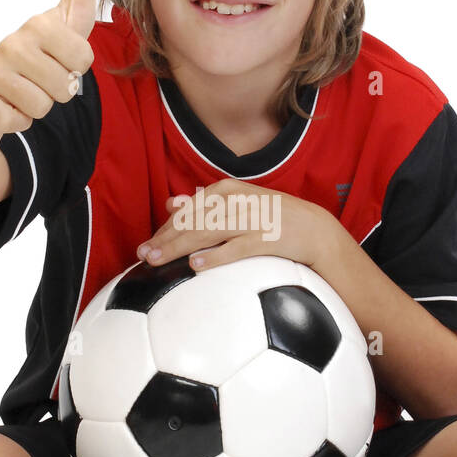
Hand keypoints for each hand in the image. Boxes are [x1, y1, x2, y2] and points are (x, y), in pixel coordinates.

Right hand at [0, 0, 106, 134]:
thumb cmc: (42, 49)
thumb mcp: (69, 16)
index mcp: (38, 24)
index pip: (83, 60)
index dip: (77, 65)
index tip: (62, 53)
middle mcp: (10, 43)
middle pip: (65, 88)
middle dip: (60, 89)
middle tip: (43, 75)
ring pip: (43, 107)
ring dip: (40, 106)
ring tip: (26, 89)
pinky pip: (19, 123)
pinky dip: (19, 121)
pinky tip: (9, 104)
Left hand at [135, 178, 341, 272]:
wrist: (314, 230)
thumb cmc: (271, 219)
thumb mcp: (237, 204)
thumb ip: (204, 204)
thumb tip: (170, 203)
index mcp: (226, 190)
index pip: (187, 211)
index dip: (164, 229)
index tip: (146, 246)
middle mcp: (236, 201)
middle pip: (192, 221)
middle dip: (164, 239)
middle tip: (142, 256)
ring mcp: (251, 219)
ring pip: (207, 233)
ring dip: (178, 247)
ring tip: (157, 260)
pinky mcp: (266, 239)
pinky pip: (236, 249)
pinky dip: (215, 257)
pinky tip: (195, 266)